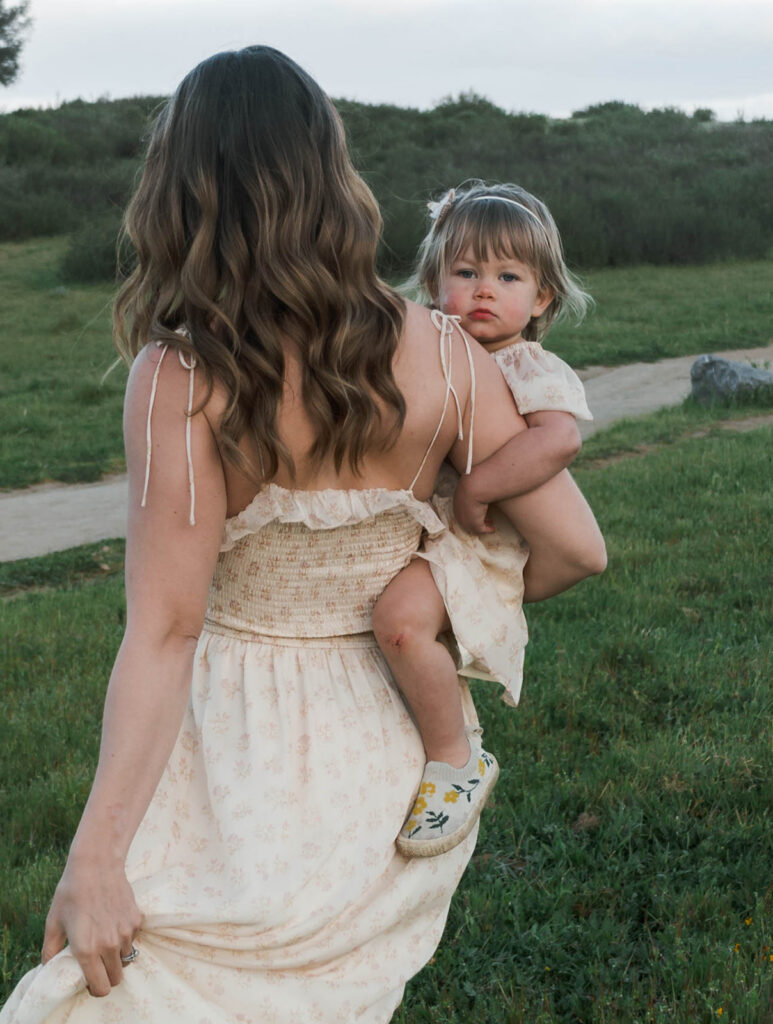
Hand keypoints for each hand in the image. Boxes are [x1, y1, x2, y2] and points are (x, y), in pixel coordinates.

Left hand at [42, 857, 142, 997]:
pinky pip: (133, 938)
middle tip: (97, 963)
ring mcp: (126, 932)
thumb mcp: (53, 922)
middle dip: (107, 976)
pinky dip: (125, 937)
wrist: (97, 864)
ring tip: (105, 939)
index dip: (95, 989)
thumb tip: (48, 966)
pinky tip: (113, 922)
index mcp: (87, 950)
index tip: (89, 981)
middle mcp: (109, 945)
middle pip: (117, 978)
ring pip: (126, 958)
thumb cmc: (71, 892)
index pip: (101, 987)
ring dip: (116, 955)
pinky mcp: (136, 920)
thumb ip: (50, 950)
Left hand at [453, 473, 494, 534]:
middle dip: (475, 521)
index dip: (470, 512)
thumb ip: (473, 483)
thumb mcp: (470, 482)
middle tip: (485, 521)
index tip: (478, 512)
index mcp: (457, 502)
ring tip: (490, 524)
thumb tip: (476, 478)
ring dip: (482, 527)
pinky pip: (481, 530)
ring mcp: (465, 520)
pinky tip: (493, 528)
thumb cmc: (473, 480)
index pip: (462, 510)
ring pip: (473, 526)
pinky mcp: (474, 524)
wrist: (474, 487)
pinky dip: (487, 530)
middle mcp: (459, 513)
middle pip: (466, 520)